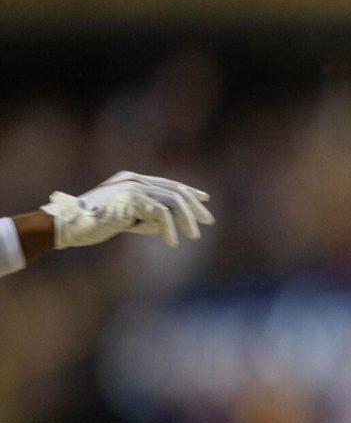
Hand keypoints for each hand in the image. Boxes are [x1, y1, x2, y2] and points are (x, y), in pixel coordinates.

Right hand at [42, 170, 212, 249]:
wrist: (69, 224)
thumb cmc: (95, 223)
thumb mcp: (127, 219)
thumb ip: (148, 218)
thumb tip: (169, 225)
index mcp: (133, 180)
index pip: (169, 183)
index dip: (189, 192)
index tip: (205, 201)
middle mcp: (134, 179)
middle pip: (175, 189)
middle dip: (194, 206)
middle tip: (209, 222)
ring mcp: (132, 187)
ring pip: (172, 199)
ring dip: (186, 219)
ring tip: (194, 236)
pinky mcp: (131, 199)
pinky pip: (160, 213)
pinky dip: (169, 229)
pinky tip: (172, 242)